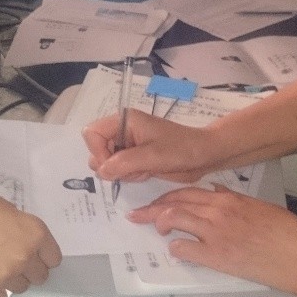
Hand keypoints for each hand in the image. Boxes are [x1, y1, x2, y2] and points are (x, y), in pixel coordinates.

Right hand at [0, 182, 62, 296]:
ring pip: (19, 288)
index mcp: (34, 233)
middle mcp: (25, 256)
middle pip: (39, 276)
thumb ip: (21, 231)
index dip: (41, 256)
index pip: (53, 258)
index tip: (31, 254)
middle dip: (27, 269)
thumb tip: (24, 246)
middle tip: (7, 259)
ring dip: (9, 280)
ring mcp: (5, 275)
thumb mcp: (7, 210)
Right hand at [82, 110, 222, 182]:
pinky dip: (129, 175)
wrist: (204, 155)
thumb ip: (123, 163)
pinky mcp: (135, 158)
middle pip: (97, 149)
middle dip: (110, 164)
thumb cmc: (181, 149)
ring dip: (121, 172)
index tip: (114, 165)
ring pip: (107, 163)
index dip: (98, 151)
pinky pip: (119, 170)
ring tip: (142, 170)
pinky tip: (146, 173)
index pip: (92, 133)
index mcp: (125, 120)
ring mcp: (128, 145)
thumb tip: (101, 171)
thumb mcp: (152, 156)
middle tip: (132, 169)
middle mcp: (123, 131)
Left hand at [127, 185, 296, 290]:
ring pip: (174, 219)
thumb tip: (215, 192)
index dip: (166, 196)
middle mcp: (218, 211)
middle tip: (138, 215)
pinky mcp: (218, 256)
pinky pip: (184, 248)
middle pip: (174, 203)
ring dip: (160, 224)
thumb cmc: (286, 232)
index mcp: (228, 198)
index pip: (187, 191)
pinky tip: (177, 250)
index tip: (155, 201)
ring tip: (156, 230)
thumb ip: (233, 198)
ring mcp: (215, 233)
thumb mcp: (257, 206)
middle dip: (152, 208)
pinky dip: (176, 248)